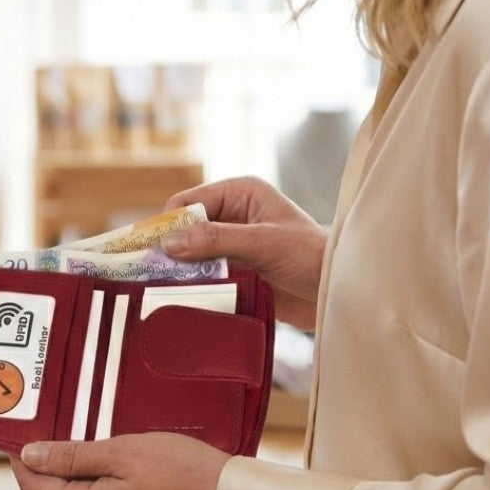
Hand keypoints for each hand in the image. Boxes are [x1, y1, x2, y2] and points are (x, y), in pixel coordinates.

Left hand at [10, 434, 231, 489]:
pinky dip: (105, 483)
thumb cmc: (182, 472)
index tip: (16, 434)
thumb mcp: (122, 453)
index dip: (22, 461)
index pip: (37, 489)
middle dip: (51, 464)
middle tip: (53, 426)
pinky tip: (118, 461)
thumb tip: (28, 456)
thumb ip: (72, 456)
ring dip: (81, 472)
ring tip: (87, 437)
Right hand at [162, 177, 327, 330]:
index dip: (169, 224)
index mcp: (240, 193)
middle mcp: (232, 214)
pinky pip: (203, 274)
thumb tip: (168, 242)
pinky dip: (194, 284)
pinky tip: (185, 296)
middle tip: (153, 273)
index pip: (189, 202)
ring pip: (191, 254)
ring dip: (182, 270)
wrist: (338, 293)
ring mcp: (232, 244)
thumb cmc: (311, 257)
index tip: (151, 250)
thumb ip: (216, 240)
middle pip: (185, 229)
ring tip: (168, 288)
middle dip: (172, 250)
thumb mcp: (263, 243)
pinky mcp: (234, 270)